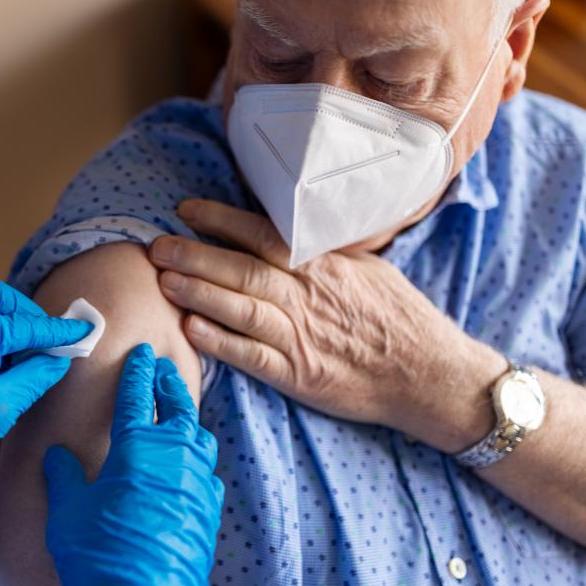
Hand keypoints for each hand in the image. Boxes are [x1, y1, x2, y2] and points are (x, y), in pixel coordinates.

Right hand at [44, 344, 222, 585]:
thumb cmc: (97, 555)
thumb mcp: (67, 511)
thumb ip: (63, 475)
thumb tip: (56, 454)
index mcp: (136, 446)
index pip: (136, 395)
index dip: (136, 370)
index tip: (141, 351)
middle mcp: (174, 456)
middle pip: (177, 406)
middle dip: (168, 383)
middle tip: (162, 369)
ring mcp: (197, 483)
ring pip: (198, 436)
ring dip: (187, 418)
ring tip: (177, 412)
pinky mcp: (209, 509)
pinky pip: (206, 471)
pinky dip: (195, 457)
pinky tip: (187, 465)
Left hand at [149, 200, 502, 451]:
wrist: (429, 375)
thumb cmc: (400, 320)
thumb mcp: (369, 271)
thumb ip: (326, 253)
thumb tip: (292, 230)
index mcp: (323, 266)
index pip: (263, 234)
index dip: (221, 220)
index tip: (186, 209)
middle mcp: (308, 297)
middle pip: (242, 269)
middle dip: (195, 255)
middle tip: (155, 245)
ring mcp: (302, 337)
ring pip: (242, 309)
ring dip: (198, 293)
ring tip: (163, 281)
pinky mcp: (299, 375)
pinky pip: (253, 357)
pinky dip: (221, 343)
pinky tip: (191, 331)